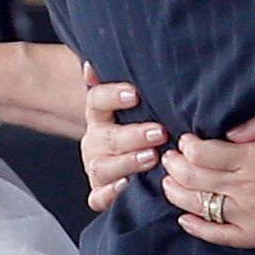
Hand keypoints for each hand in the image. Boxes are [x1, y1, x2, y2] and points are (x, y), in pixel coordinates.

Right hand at [80, 65, 161, 211]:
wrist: (127, 156)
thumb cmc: (139, 123)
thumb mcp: (137, 103)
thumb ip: (135, 80)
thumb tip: (112, 57)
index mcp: (100, 115)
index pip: (97, 100)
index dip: (112, 95)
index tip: (134, 94)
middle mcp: (95, 140)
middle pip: (106, 137)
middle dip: (133, 135)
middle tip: (159, 132)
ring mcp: (97, 167)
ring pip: (103, 166)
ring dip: (127, 162)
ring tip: (152, 158)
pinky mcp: (100, 191)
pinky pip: (98, 197)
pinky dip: (109, 194)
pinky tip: (125, 187)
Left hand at [159, 115, 254, 250]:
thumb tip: (229, 133)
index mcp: (253, 159)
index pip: (202, 152)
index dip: (187, 146)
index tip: (185, 140)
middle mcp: (244, 189)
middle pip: (193, 178)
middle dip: (175, 166)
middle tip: (170, 159)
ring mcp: (248, 217)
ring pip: (198, 206)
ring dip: (177, 194)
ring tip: (170, 184)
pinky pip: (217, 236)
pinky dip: (196, 228)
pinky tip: (184, 220)